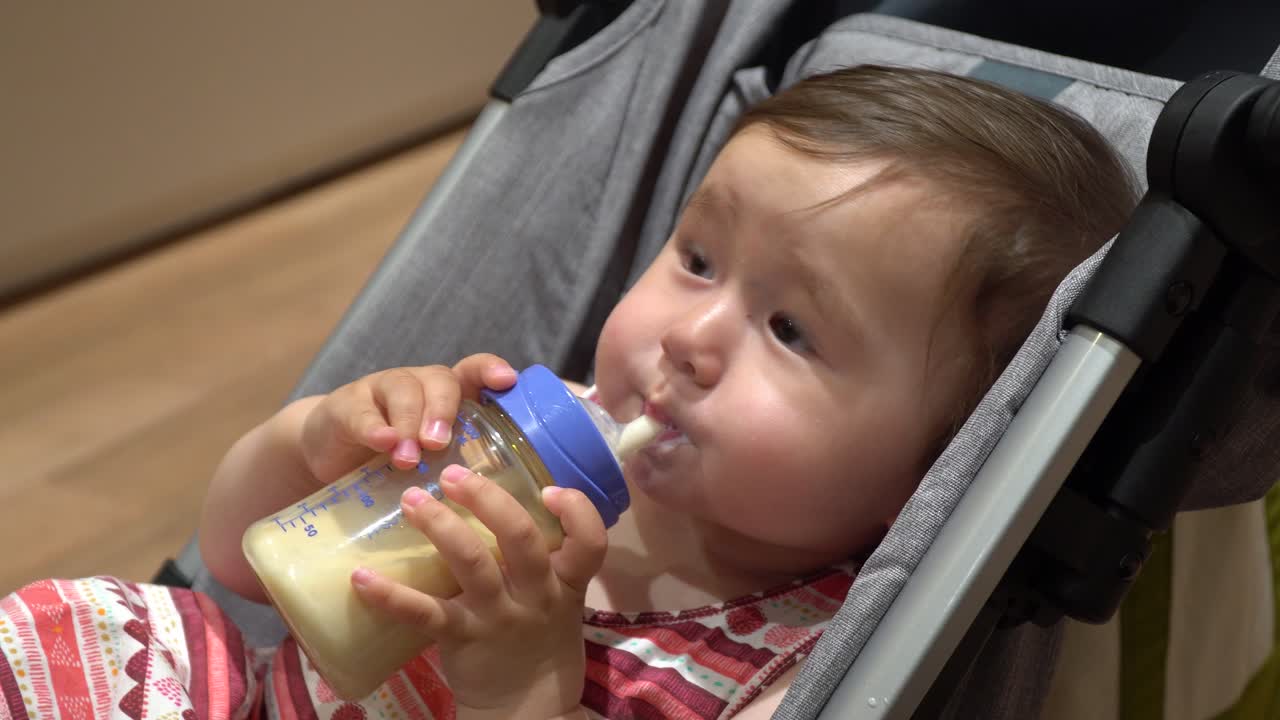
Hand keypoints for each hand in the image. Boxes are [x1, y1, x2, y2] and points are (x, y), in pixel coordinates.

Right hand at [297, 354, 516, 484]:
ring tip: (408, 458)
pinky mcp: (347, 406)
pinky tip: (381, 443)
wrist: (333, 458)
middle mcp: (419, 386)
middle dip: (443, 409)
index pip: (473, 371)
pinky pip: (362, 410)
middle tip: (438, 443)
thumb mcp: (432, 464)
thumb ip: (462, 469)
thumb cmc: (396, 462)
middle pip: (440, 380)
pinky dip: (373, 427)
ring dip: (409, 423)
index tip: (506, 380)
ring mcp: (382, 391)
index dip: (489, 370)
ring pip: (403, 390)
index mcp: (448, 397)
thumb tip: (499, 503)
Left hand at [350, 464, 607, 718]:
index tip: (547, 489)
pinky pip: (424, 614)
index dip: (575, 510)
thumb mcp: (560, 601)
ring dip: (440, 526)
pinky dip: (390, 595)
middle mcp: (537, 595)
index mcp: (566, 582)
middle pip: (520, 538)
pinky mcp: (464, 639)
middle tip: (453, 473)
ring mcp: (499, 617)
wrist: (527, 711)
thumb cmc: (541, 643)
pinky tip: (361, 578)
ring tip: (413, 500)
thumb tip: (506, 500)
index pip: (590, 540)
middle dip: (487, 497)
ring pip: (472, 563)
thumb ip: (542, 559)